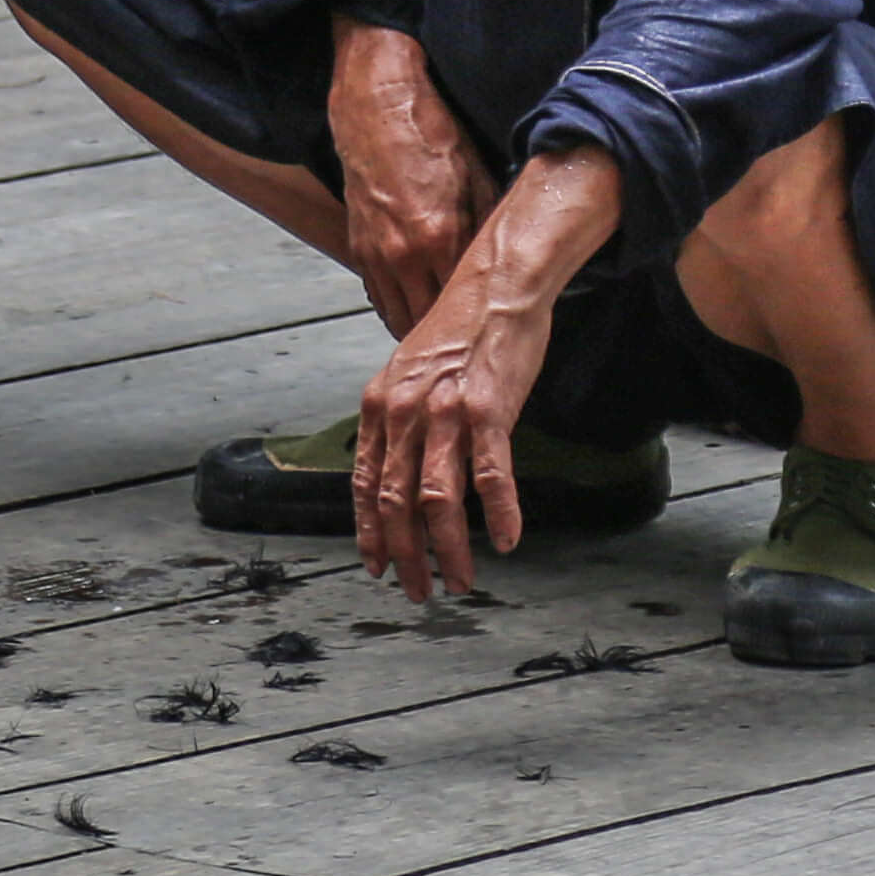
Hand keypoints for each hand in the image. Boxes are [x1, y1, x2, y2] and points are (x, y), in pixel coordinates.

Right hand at [327, 21, 491, 338]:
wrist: (376, 109)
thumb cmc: (430, 135)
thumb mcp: (478, 175)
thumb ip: (490, 224)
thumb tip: (511, 255)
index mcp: (440, 236)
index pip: (462, 304)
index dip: (478, 322)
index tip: (493, 330)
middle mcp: (403, 254)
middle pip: (427, 323)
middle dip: (448, 337)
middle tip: (470, 344)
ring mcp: (376, 255)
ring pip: (398, 319)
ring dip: (420, 331)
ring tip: (445, 338)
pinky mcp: (358, 249)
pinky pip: (378, 298)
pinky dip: (397, 310)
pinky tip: (417, 309)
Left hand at [348, 248, 554, 602]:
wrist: (496, 285)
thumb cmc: (459, 328)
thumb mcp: (409, 370)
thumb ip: (398, 416)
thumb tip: (395, 462)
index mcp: (380, 405)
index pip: (365, 484)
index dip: (369, 531)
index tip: (377, 565)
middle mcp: (404, 412)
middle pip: (396, 504)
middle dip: (406, 556)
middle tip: (419, 590)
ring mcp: (444, 413)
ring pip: (437, 501)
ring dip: (448, 550)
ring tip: (461, 580)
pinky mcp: (487, 410)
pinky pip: (492, 476)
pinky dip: (501, 514)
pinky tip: (508, 541)